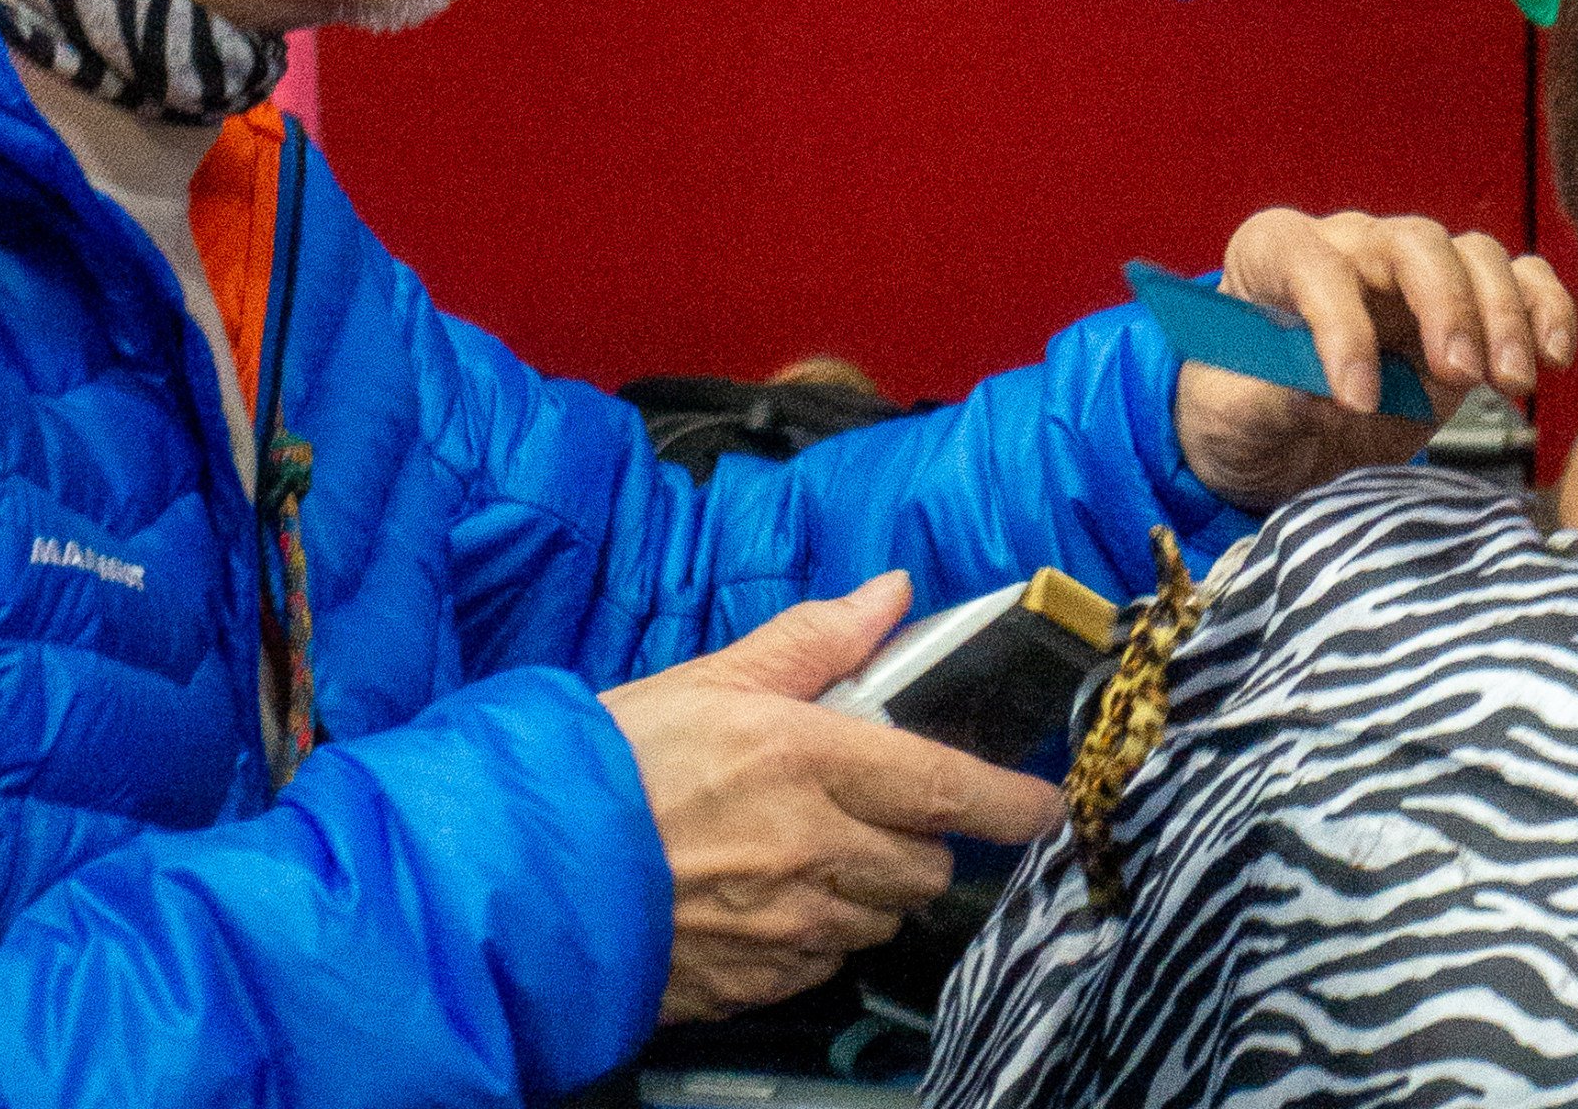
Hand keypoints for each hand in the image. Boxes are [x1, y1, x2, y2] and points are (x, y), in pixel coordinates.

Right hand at [602, 575, 1061, 1023]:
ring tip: (809, 846)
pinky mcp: (761, 981)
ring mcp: (789, 927)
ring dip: (872, 884)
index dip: (1012, 801)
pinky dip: (822, 929)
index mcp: (809, 759)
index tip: (1046, 804)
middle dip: (922, 835)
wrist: (532, 871)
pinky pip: (829, 960)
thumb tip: (891, 596)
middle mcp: (813, 849)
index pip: (945, 786)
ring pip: (883, 913)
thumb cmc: (617, 765)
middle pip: (927, 862)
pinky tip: (772, 894)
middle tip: (875, 804)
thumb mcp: (716, 675)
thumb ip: (818, 639)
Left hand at [1172, 208, 1577, 515]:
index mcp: (1274, 253)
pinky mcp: (1462, 309)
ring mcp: (1410, 275)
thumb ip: (1268, 395)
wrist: (1277, 440)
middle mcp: (1349, 247)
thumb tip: (1320, 392)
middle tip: (1459, 374)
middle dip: (1444, 302)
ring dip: (1500, 315)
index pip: (1313, 265)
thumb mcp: (1232, 413)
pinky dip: (1542, 308)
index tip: (1355, 399)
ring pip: (1472, 255)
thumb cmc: (1242, 410)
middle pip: (1410, 242)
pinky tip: (1553, 357)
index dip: (1340, 326)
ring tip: (1510, 381)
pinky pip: (1516, 279)